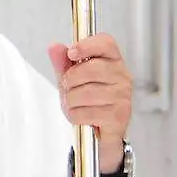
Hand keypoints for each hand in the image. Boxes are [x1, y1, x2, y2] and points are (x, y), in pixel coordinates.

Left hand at [47, 33, 132, 172]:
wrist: (98, 133)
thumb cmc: (89, 102)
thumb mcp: (72, 79)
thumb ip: (62, 62)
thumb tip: (54, 47)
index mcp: (113, 61)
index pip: (106, 43)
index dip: (86, 45)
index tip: (71, 53)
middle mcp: (122, 76)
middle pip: (89, 68)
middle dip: (70, 80)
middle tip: (69, 88)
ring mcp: (122, 96)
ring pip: (84, 93)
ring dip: (71, 101)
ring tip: (76, 104)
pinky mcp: (118, 116)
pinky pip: (85, 112)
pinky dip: (75, 116)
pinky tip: (81, 115)